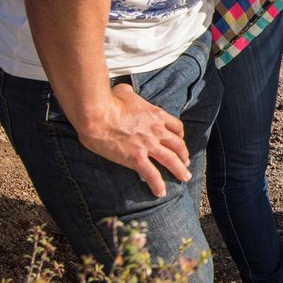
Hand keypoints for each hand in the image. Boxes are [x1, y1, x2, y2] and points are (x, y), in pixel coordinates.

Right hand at [74, 83, 189, 196]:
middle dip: (184, 155)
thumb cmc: (107, 101)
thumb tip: (125, 90)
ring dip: (179, 170)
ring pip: (171, 160)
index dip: (179, 136)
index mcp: (156, 115)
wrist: (97, 114)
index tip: (179, 142)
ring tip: (184, 178)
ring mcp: (148, 145)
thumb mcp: (123, 91)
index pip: (176, 127)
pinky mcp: (136, 158)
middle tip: (186, 163)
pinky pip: (152, 174)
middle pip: (178, 145)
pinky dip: (158, 185)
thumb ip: (129, 92)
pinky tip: (160, 192)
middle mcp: (157, 131)